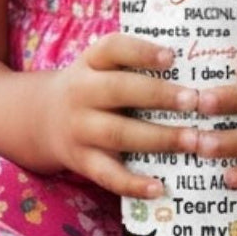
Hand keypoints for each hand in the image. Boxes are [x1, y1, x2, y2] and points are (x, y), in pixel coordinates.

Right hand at [37, 34, 199, 197]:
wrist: (42, 118)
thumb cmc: (92, 87)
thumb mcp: (102, 65)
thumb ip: (136, 62)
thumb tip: (193, 64)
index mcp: (92, 62)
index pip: (114, 48)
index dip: (142, 52)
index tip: (171, 57)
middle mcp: (81, 92)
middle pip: (118, 90)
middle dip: (158, 95)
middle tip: (194, 100)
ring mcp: (79, 128)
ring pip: (118, 133)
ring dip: (158, 137)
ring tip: (192, 140)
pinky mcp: (81, 161)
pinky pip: (107, 174)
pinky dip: (133, 183)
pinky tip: (159, 187)